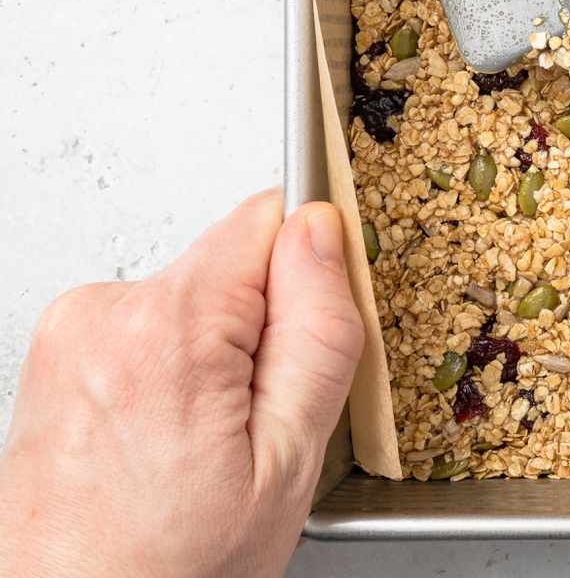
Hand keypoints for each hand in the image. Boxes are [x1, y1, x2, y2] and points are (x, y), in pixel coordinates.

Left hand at [0, 191, 364, 577]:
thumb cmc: (170, 566)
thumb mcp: (288, 459)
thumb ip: (318, 332)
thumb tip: (322, 231)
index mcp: (168, 327)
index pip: (269, 219)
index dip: (308, 277)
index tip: (300, 348)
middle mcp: (103, 313)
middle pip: (231, 263)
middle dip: (261, 330)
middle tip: (252, 424)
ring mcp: (70, 333)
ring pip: (195, 300)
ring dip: (214, 358)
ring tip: (200, 444)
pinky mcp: (56, 354)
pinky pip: (150, 329)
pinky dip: (171, 374)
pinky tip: (165, 441)